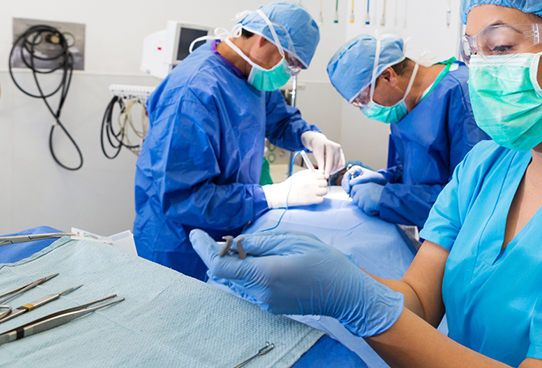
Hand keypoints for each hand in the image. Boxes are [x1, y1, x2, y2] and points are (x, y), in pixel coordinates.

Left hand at [189, 229, 403, 336]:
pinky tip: (270, 262)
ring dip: (239, 263)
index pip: (220, 266)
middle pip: (227, 273)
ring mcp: (265, 303)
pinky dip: (250, 272)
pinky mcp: (271, 306)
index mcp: (265, 274)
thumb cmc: (325, 262)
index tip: (194, 234)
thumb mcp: (294, 240)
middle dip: (225, 253)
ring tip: (261, 249)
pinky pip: (250, 287)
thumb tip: (235, 242)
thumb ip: (261, 241)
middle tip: (233, 237)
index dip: (203, 249)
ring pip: (238, 280)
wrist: (346, 294)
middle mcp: (261, 293)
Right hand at [262, 170, 326, 208]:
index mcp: (309, 175)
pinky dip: (318, 199)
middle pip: (325, 182)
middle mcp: (312, 183)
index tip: (318, 180)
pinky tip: (313, 198)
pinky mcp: (311, 200)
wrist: (283, 194)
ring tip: (315, 193)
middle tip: (317, 187)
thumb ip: (310, 173)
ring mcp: (312, 192)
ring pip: (325, 191)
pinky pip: (321, 199)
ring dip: (321, 192)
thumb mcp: (300, 175)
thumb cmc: (291, 184)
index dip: (320, 177)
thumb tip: (320, 174)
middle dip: (321, 184)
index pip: (322, 174)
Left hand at [301, 131, 345, 176]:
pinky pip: (342, 164)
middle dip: (330, 171)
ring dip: (334, 170)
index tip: (325, 176)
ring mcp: (341, 151)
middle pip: (335, 163)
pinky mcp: (342, 154)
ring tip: (327, 172)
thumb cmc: (318, 148)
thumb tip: (322, 172)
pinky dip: (337, 168)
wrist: (321, 142)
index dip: (328, 170)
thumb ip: (320, 163)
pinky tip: (331, 169)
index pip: (330, 160)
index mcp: (330, 146)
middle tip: (325, 175)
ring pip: (340, 165)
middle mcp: (337, 148)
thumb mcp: (317, 154)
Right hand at [341, 166, 386, 193]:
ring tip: (350, 194)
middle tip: (348, 192)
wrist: (380, 181)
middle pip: (345, 180)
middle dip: (345, 186)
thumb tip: (350, 183)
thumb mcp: (367, 178)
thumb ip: (359, 180)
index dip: (346, 182)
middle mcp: (353, 173)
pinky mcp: (355, 184)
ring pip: (346, 184)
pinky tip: (352, 195)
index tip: (348, 189)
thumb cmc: (375, 177)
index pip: (347, 175)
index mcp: (355, 169)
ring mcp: (353, 179)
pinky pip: (350, 187)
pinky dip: (350, 191)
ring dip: (347, 189)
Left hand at [350, 183, 384, 214]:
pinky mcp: (366, 205)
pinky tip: (377, 208)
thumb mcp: (374, 188)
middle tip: (370, 204)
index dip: (354, 194)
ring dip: (367, 208)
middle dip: (361, 203)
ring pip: (361, 206)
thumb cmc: (385, 194)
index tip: (356, 198)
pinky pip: (366, 211)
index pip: (354, 188)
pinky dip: (372, 212)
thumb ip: (366, 191)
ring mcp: (364, 198)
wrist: (391, 198)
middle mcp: (363, 190)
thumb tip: (358, 197)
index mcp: (366, 185)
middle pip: (355, 199)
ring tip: (375, 205)